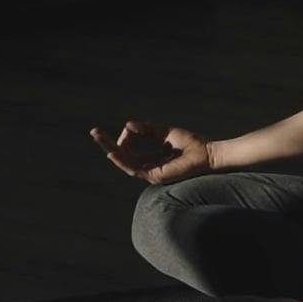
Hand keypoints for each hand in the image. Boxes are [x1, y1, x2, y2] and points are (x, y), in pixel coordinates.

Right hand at [89, 120, 214, 185]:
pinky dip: (122, 160)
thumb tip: (127, 125)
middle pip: (123, 157)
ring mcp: (151, 172)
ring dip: (111, 150)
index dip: (125, 138)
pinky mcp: (155, 175)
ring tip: (98, 138)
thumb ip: (147, 130)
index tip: (128, 127)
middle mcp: (149, 167)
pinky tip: (113, 152)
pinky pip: (134, 169)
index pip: (130, 150)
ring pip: (125, 163)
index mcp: (152, 158)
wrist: (208, 155)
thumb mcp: (166, 132)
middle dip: (108, 144)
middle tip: (94, 132)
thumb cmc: (192, 144)